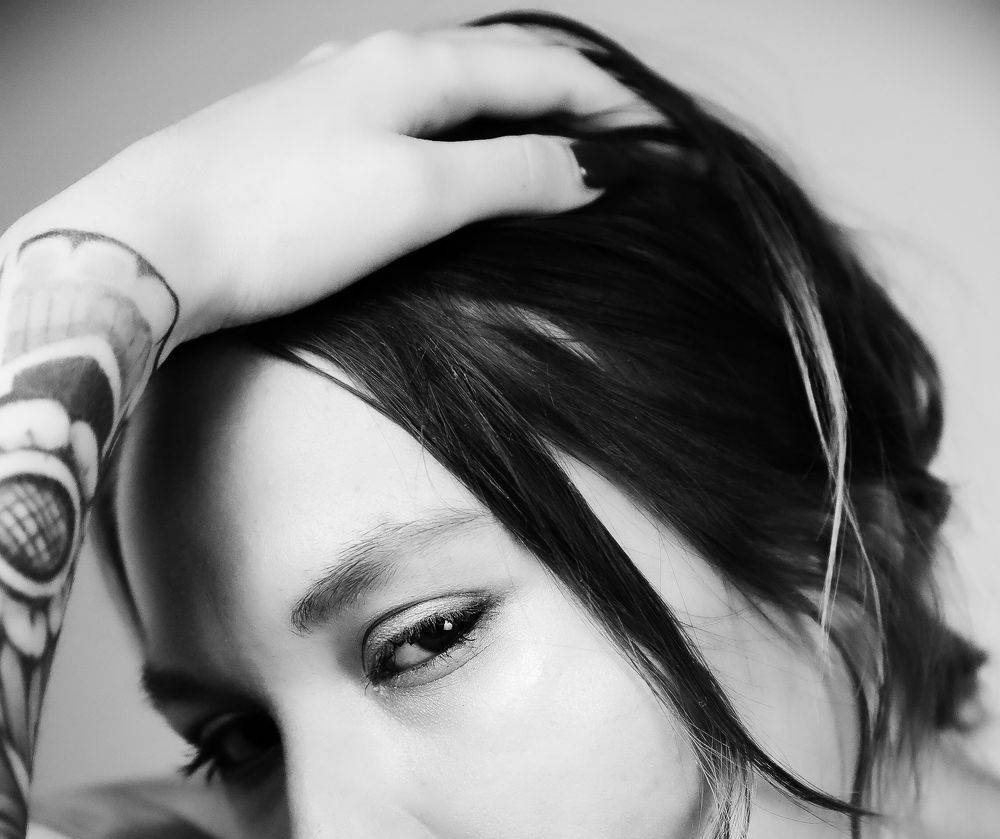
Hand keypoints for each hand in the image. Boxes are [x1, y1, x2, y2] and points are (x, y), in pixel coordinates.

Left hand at [19, 25, 634, 347]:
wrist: (154, 240)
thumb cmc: (283, 216)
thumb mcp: (417, 196)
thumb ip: (509, 177)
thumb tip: (583, 171)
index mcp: (414, 64)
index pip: (539, 70)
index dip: (607, 105)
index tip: (657, 141)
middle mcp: (371, 62)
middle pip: (494, 68)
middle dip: (561, 97)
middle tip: (613, 139)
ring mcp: (327, 96)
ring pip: (443, 91)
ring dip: (504, 115)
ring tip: (544, 150)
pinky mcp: (295, 139)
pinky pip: (400, 121)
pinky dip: (449, 138)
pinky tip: (441, 165)